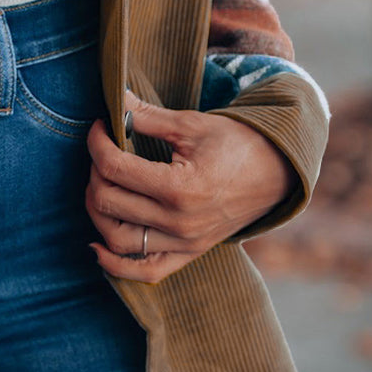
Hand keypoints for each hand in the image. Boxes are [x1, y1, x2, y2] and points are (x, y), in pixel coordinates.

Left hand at [85, 91, 298, 282]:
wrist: (276, 172)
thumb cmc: (236, 143)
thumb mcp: (191, 124)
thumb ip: (146, 116)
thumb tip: (113, 100)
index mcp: (180, 188)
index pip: (114, 168)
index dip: (97, 143)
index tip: (99, 127)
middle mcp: (179, 223)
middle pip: (108, 202)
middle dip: (95, 171)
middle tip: (103, 152)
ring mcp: (184, 243)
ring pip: (116, 239)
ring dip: (96, 211)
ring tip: (100, 185)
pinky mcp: (188, 254)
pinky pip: (144, 272)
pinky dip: (115, 264)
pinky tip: (97, 244)